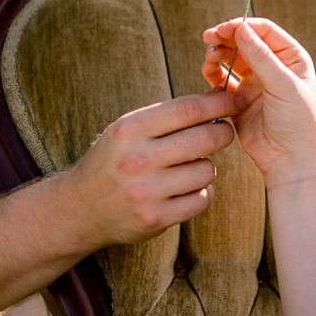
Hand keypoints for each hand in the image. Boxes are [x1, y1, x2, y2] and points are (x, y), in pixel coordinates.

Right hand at [60, 92, 239, 249]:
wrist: (79, 208)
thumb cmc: (115, 160)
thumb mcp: (130, 129)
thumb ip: (171, 115)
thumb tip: (220, 96)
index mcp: (130, 130)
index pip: (189, 109)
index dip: (220, 103)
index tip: (236, 100)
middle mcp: (137, 159)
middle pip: (205, 138)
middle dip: (223, 132)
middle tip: (223, 131)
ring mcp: (146, 192)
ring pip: (207, 170)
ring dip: (207, 166)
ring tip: (190, 165)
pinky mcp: (155, 219)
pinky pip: (201, 199)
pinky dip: (201, 193)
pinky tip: (186, 189)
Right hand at [201, 18, 315, 187]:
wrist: (291, 161)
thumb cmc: (298, 122)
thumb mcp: (283, 86)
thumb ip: (261, 57)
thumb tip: (241, 28)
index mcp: (292, 58)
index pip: (265, 31)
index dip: (243, 25)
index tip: (223, 29)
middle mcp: (274, 67)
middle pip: (245, 41)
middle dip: (226, 38)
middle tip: (208, 38)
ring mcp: (256, 83)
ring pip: (232, 59)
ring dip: (218, 54)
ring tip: (209, 59)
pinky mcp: (240, 100)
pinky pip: (222, 80)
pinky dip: (214, 74)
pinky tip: (208, 73)